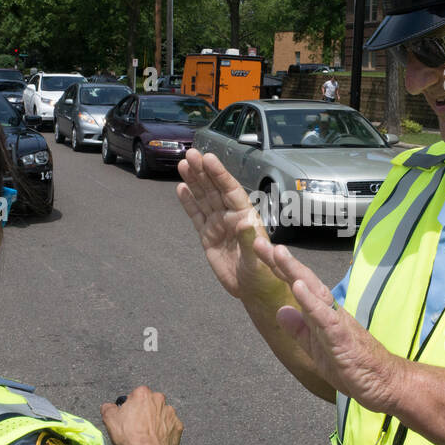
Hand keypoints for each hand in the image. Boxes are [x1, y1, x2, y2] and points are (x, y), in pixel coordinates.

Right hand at [100, 386, 182, 444]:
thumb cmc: (131, 436)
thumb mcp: (110, 420)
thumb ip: (108, 408)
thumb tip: (108, 407)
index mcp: (143, 394)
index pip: (135, 395)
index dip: (130, 407)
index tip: (127, 417)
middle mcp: (159, 400)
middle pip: (150, 404)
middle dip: (144, 412)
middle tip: (136, 427)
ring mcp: (171, 413)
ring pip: (161, 415)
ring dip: (155, 422)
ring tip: (146, 435)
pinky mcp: (178, 426)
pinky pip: (170, 427)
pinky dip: (164, 432)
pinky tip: (156, 440)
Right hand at [176, 148, 274, 299]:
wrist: (252, 290)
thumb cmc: (263, 274)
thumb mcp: (259, 260)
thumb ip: (250, 240)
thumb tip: (245, 221)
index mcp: (246, 216)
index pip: (231, 190)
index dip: (220, 174)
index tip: (209, 158)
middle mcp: (231, 216)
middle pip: (214, 189)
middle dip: (203, 172)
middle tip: (190, 154)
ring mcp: (218, 225)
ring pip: (204, 198)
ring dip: (194, 181)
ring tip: (182, 163)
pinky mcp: (207, 236)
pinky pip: (196, 215)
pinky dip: (188, 202)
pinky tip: (181, 187)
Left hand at [255, 239, 403, 412]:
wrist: (383, 382)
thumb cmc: (352, 364)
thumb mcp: (315, 348)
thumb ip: (299, 329)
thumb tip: (281, 310)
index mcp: (320, 314)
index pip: (297, 285)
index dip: (278, 268)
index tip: (260, 249)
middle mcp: (329, 311)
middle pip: (303, 281)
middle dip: (281, 262)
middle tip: (260, 242)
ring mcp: (336, 321)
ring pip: (314, 291)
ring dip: (295, 272)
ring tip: (278, 253)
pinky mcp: (342, 337)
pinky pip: (325, 317)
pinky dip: (311, 302)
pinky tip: (298, 288)